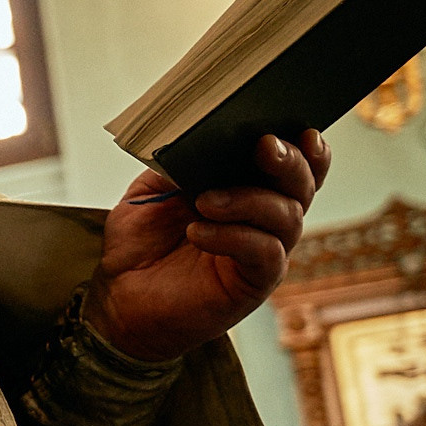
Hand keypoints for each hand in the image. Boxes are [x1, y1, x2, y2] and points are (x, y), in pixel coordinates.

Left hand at [85, 131, 329, 362]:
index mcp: (245, 189)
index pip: (291, 166)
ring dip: (249, 200)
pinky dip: (234, 236)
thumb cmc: (140, 244)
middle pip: (301, 186)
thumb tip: (201, 139)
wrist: (120, 296)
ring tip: (205, 201)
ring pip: (288, 216)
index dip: (305, 148)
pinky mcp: (253, 282)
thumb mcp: (152, 191)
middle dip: (290, 162)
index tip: (300, 129)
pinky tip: (199, 232)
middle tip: (264, 147)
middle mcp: (263, 219)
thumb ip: (179, 164)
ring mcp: (262, 251)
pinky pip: (265, 253)